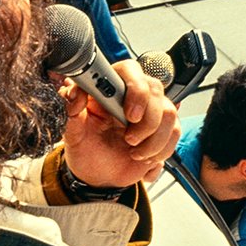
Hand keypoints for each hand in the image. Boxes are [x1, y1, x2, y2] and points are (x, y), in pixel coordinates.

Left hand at [60, 60, 179, 188]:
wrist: (98, 174)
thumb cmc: (86, 147)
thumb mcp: (72, 132)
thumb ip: (71, 110)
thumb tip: (74, 93)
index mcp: (110, 86)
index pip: (130, 70)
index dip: (136, 90)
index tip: (130, 116)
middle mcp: (133, 93)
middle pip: (156, 90)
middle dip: (147, 121)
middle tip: (129, 140)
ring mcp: (151, 110)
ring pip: (169, 113)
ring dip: (153, 141)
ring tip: (134, 153)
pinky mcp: (164, 128)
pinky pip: (175, 132)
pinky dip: (160, 151)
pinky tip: (144, 159)